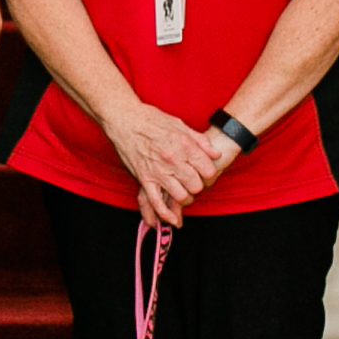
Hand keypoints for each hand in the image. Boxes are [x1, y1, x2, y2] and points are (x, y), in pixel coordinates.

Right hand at [108, 102, 224, 230]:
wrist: (123, 118)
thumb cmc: (150, 119)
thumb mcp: (180, 124)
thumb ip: (200, 141)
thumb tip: (215, 155)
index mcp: (184, 145)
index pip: (208, 170)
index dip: (209, 174)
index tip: (204, 173)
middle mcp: (173, 160)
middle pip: (196, 186)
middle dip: (197, 187)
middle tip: (193, 182)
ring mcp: (158, 171)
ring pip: (180, 196)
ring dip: (184, 199)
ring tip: (183, 194)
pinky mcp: (144, 179)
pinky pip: (156, 202)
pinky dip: (164, 214)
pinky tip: (171, 219)